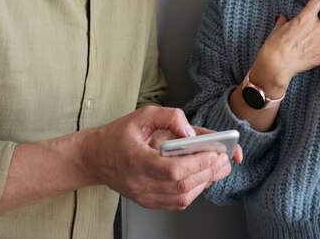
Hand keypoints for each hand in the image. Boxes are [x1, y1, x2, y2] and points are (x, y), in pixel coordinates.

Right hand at [80, 105, 234, 209]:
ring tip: (217, 166)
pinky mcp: (148, 201)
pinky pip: (176, 203)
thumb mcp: (143, 114)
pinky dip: (194, 191)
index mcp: (136, 160)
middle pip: (182, 185)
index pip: (172, 170)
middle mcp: (140, 183)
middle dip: (208, 171)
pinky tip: (202, 177)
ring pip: (182, 198)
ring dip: (204, 182)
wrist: (95, 156)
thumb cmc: (119, 134)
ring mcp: (143, 196)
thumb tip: (191, 132)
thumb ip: (170, 116)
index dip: (197, 163)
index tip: (215, 152)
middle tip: (224, 158)